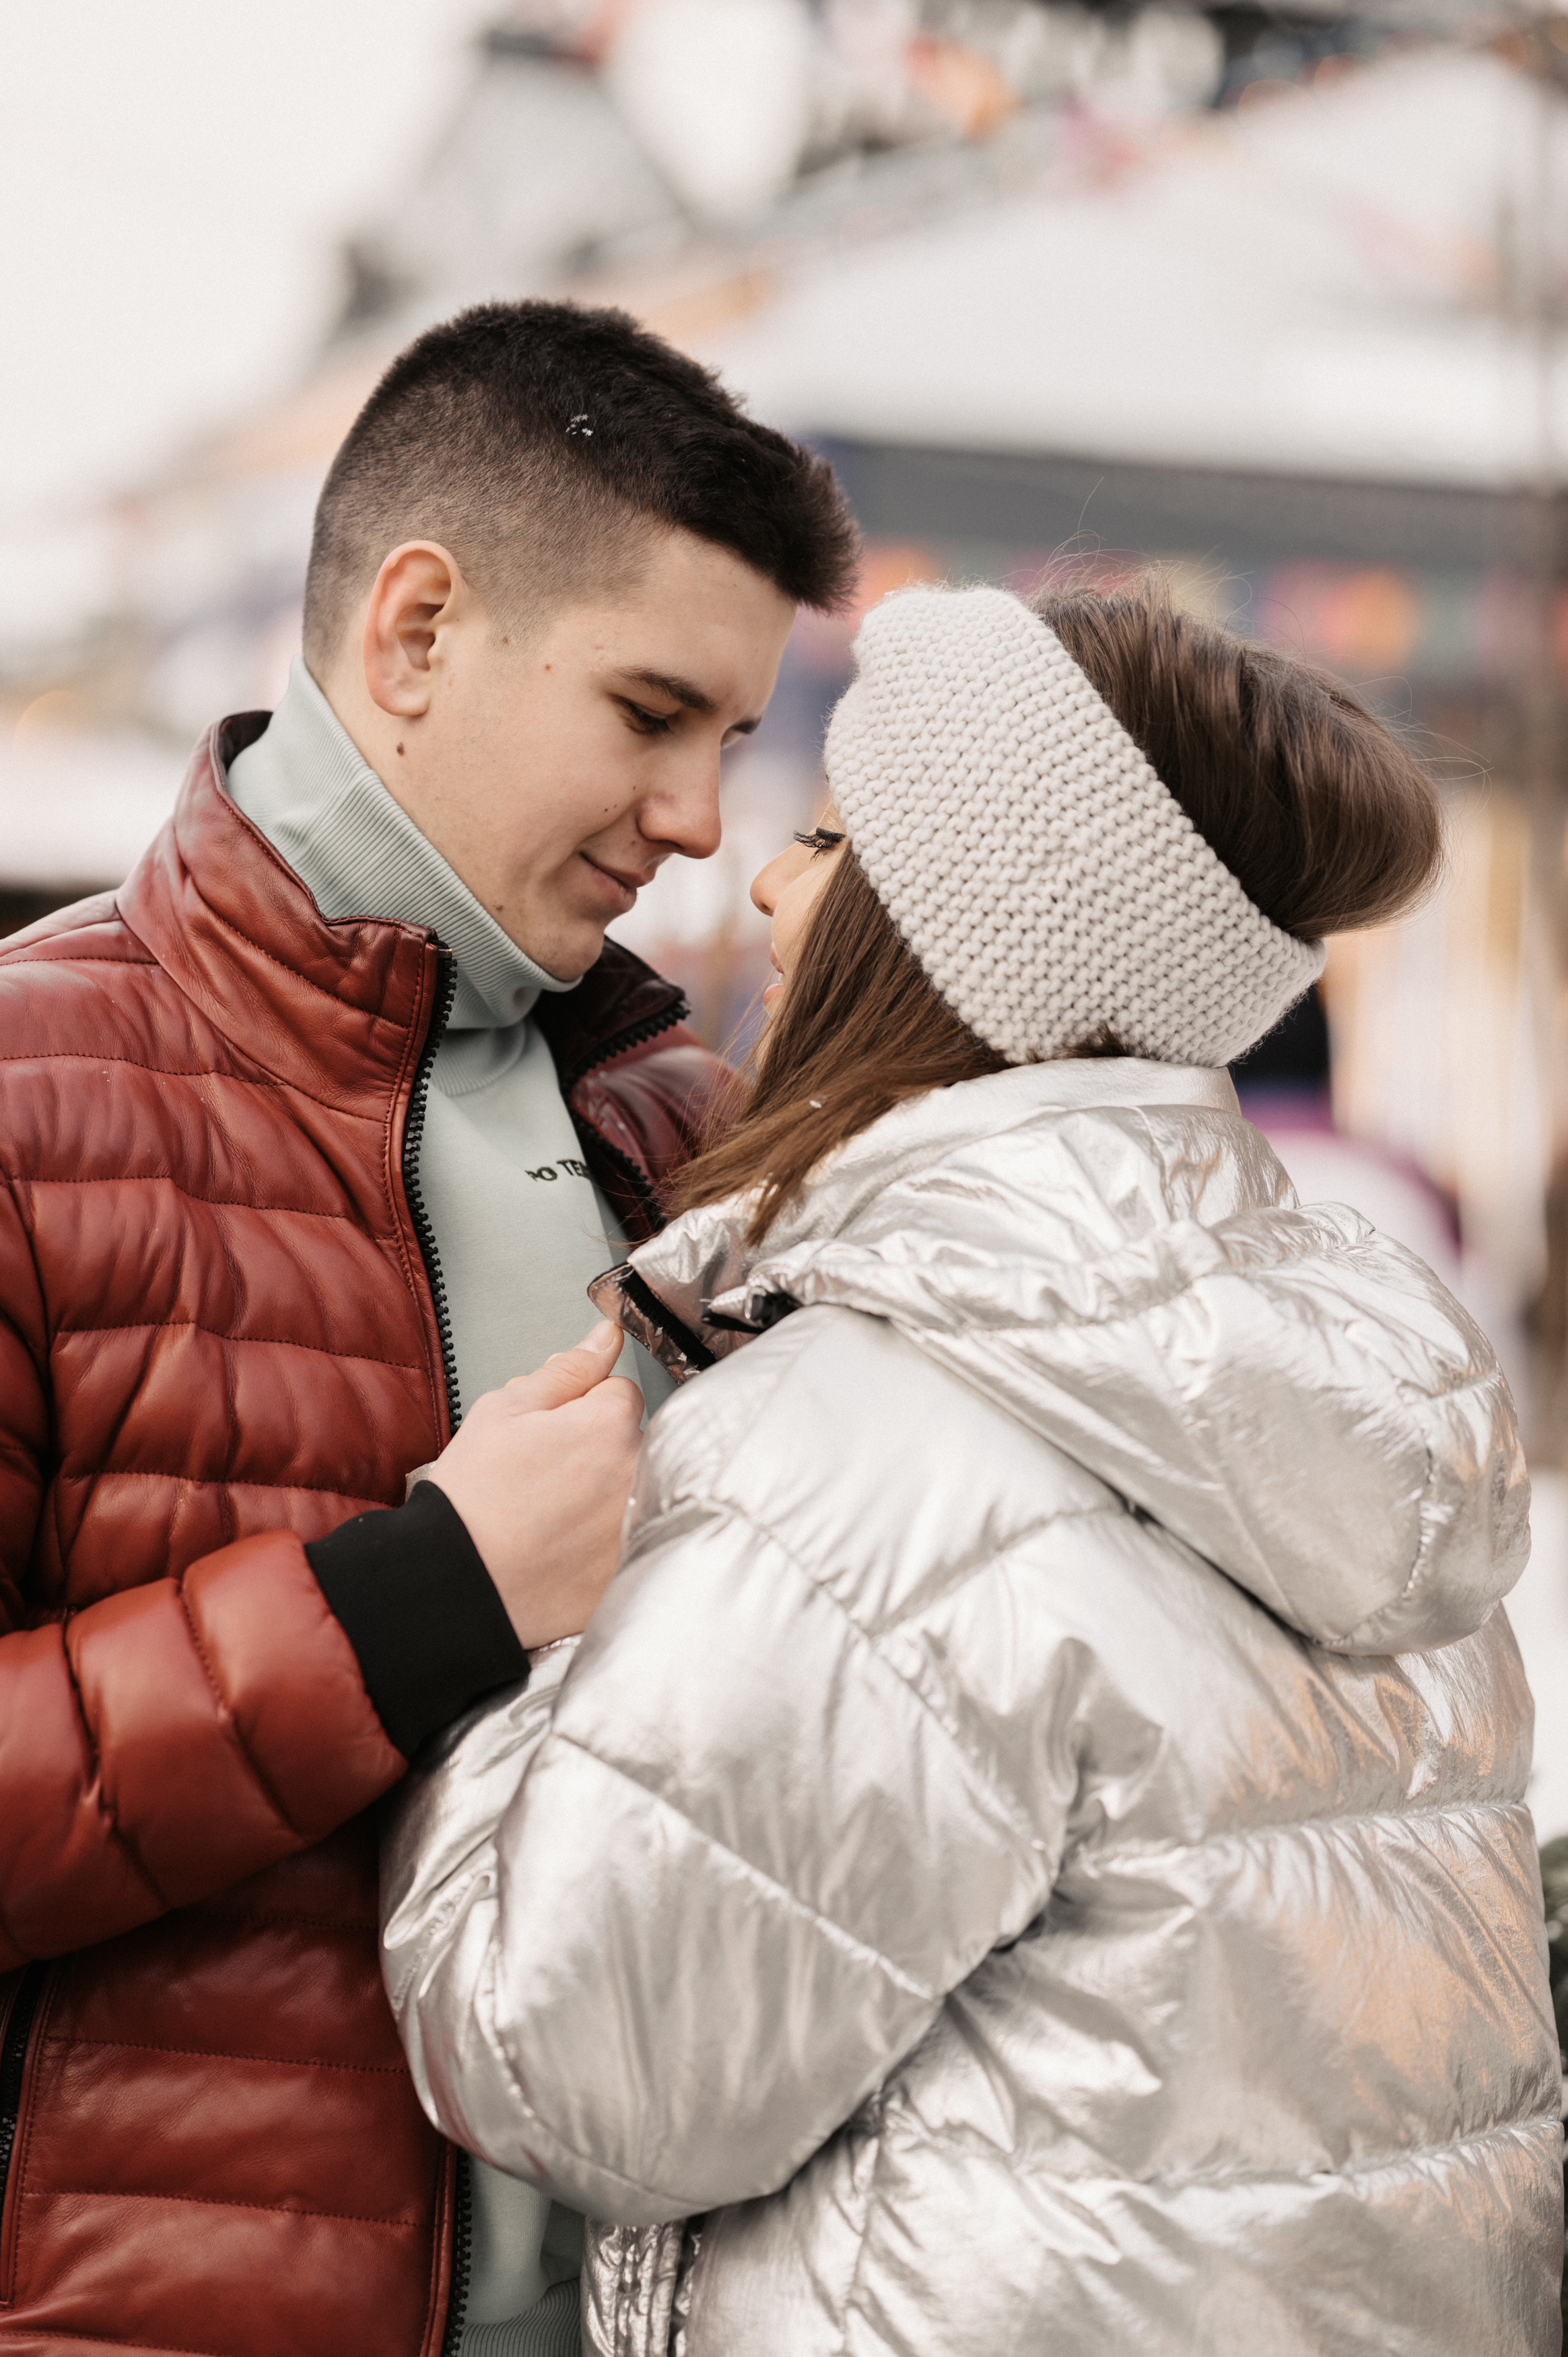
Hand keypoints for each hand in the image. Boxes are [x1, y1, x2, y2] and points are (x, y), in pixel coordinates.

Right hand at [425, 1322, 643, 1647]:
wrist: (457, 1583)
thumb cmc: (474, 1499)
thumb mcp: (505, 1411)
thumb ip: (567, 1370)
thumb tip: (605, 1336)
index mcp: (610, 1426)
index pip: (618, 1392)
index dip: (580, 1407)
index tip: (550, 1434)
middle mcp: (638, 1473)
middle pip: (631, 1439)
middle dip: (597, 1447)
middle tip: (545, 1477)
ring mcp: (639, 1525)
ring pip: (632, 1486)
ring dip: (605, 1492)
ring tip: (553, 1515)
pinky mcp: (632, 1567)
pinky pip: (631, 1536)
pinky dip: (605, 1538)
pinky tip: (566, 1547)